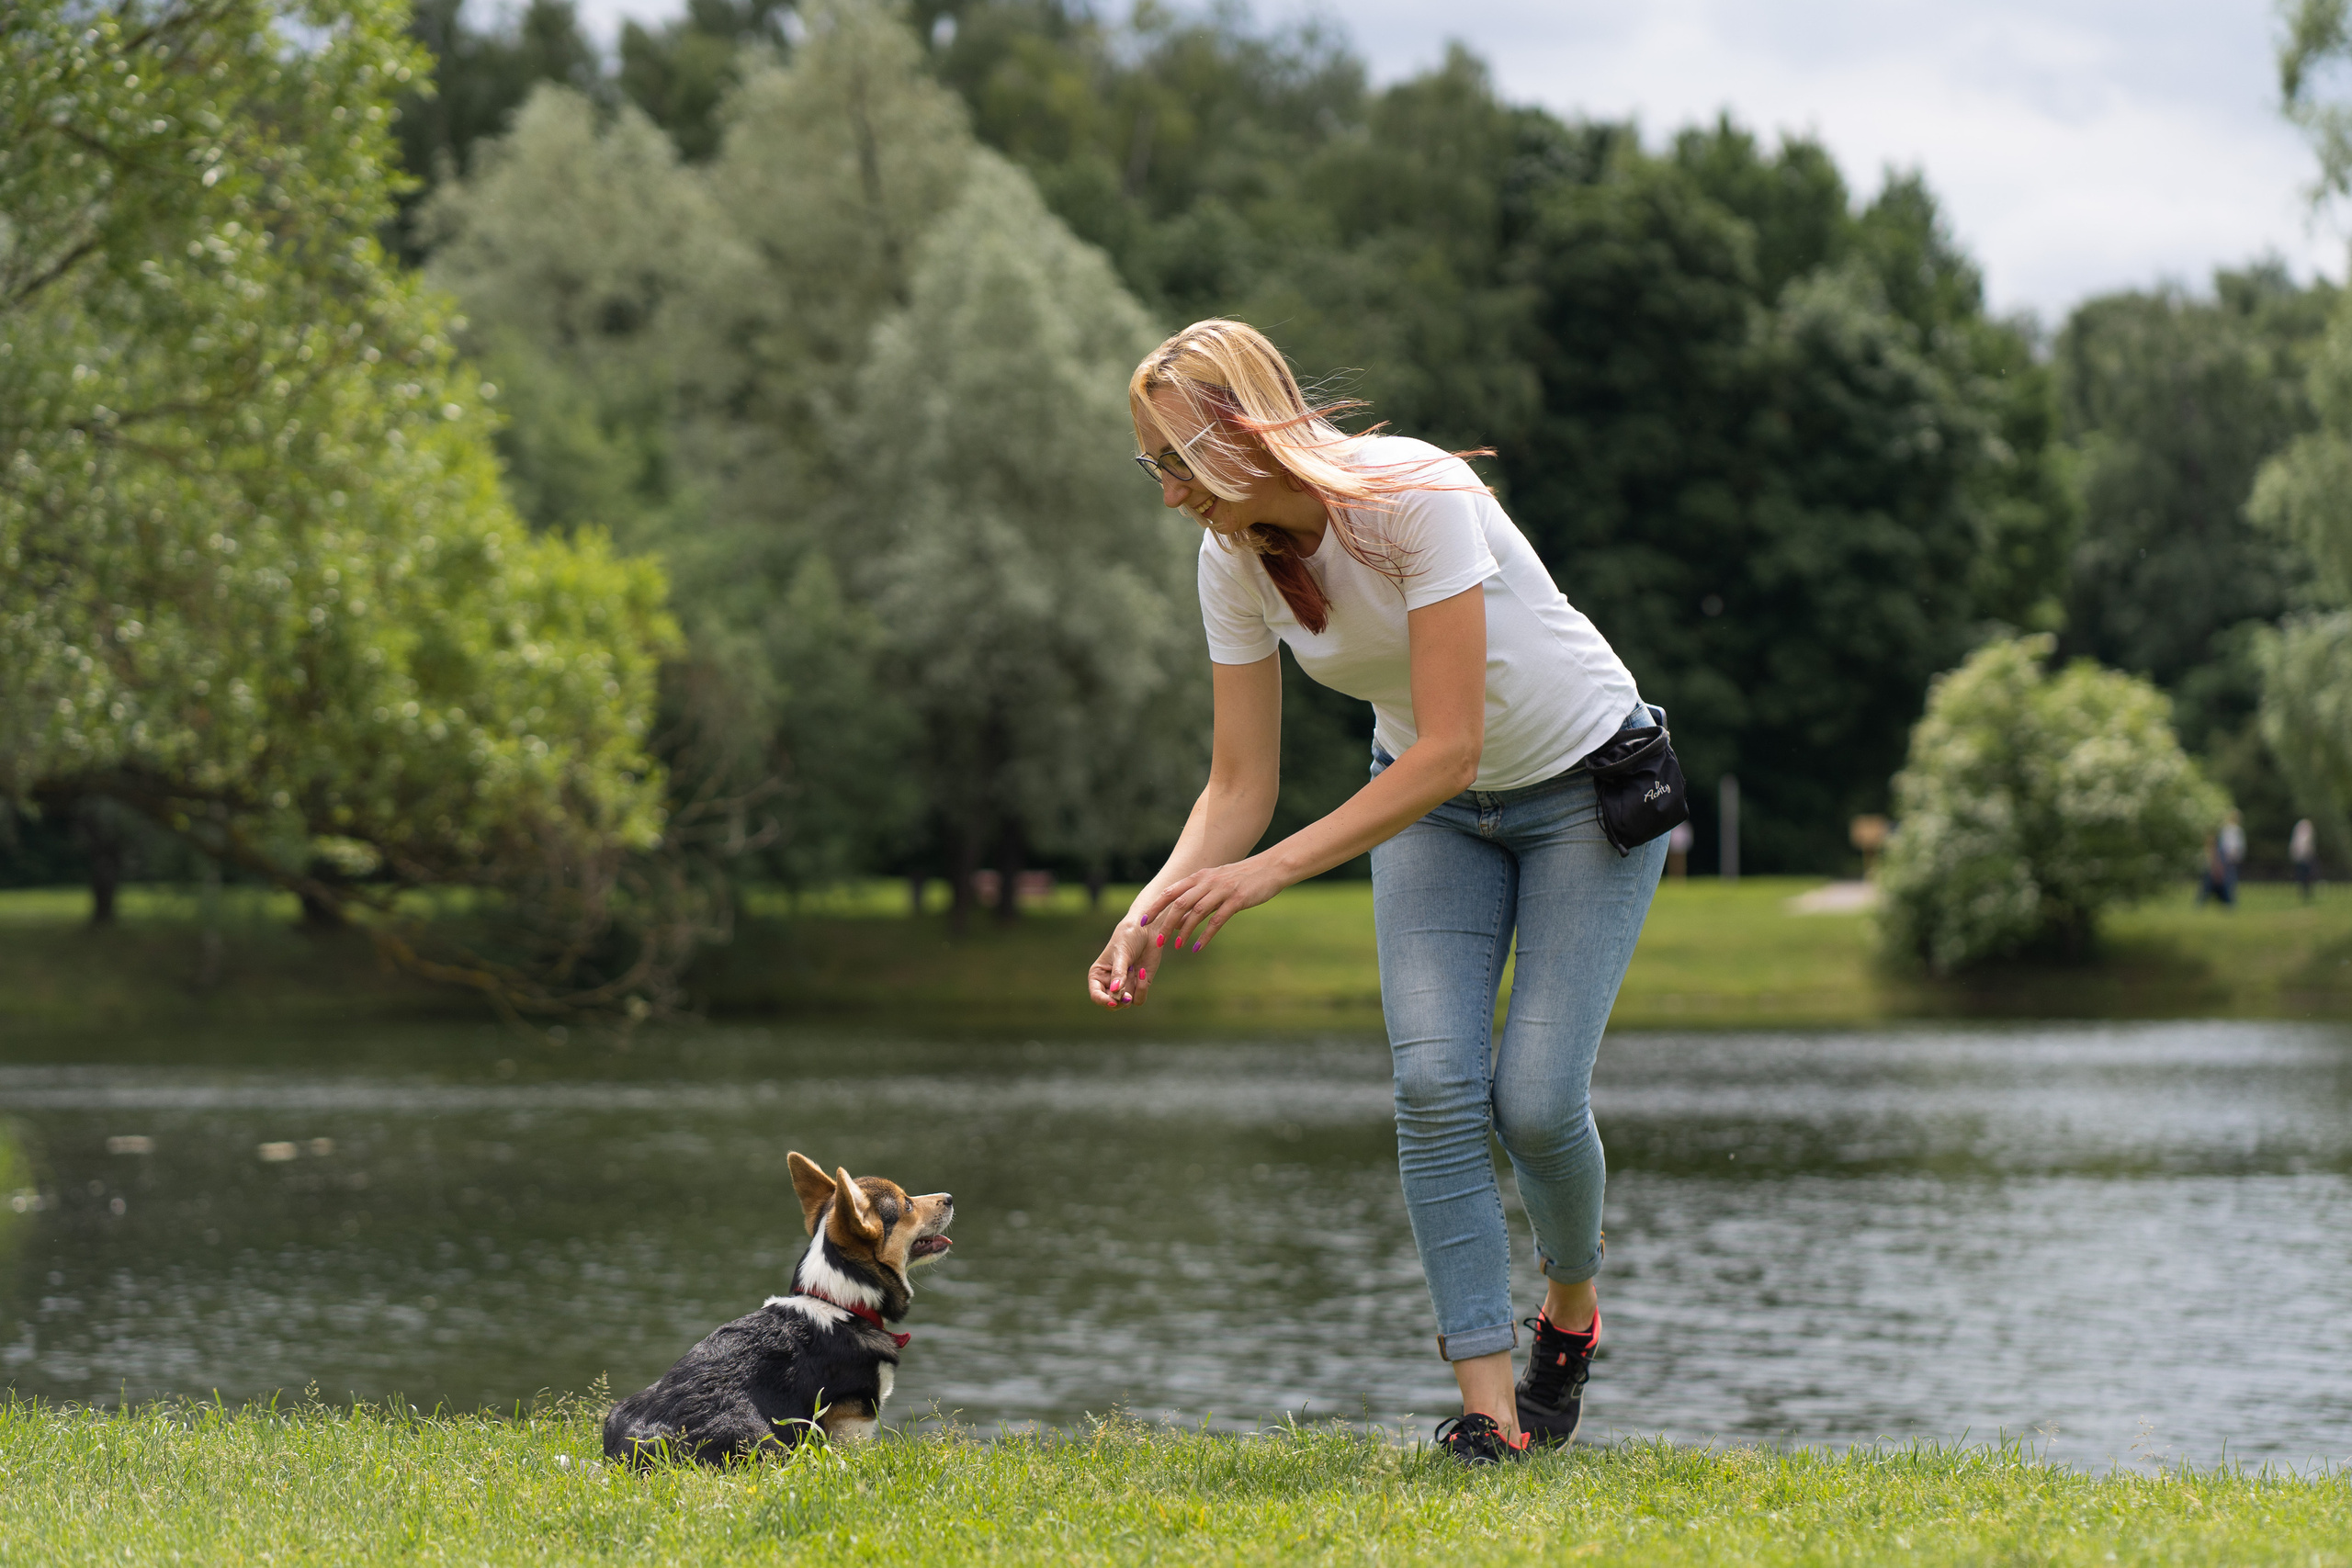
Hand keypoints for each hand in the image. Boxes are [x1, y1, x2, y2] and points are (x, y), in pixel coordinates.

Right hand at [1087, 913, 1162, 1009]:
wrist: (1147, 929)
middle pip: (1111, 1005)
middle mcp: (1110, 983)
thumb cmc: (1128, 937)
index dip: (1103, 1001)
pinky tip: (1143, 973)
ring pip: (1125, 1004)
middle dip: (1119, 1001)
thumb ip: (1119, 973)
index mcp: (1098, 975)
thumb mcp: (1122, 953)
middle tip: (1127, 994)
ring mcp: (1125, 985)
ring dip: (1131, 995)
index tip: (1113, 1002)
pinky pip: (1139, 999)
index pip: (1096, 996)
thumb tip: (1116, 992)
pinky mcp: (1140, 985)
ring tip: (1137, 975)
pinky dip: (1142, 990)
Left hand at [1138, 855, 1285, 956]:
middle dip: (1165, 923)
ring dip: (1183, 931)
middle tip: (1157, 941)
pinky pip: (1217, 920)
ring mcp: (1222, 891)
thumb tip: (1179, 917)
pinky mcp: (1236, 900)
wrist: (1271, 868)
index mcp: (1200, 877)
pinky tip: (1198, 947)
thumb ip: (1198, 896)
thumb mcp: (1216, 882)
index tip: (1142, 921)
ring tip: (1176, 946)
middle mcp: (1207, 882)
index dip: (1155, 907)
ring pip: (1196, 912)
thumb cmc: (1242, 877)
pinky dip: (1205, 936)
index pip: (1170, 892)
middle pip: (1179, 903)